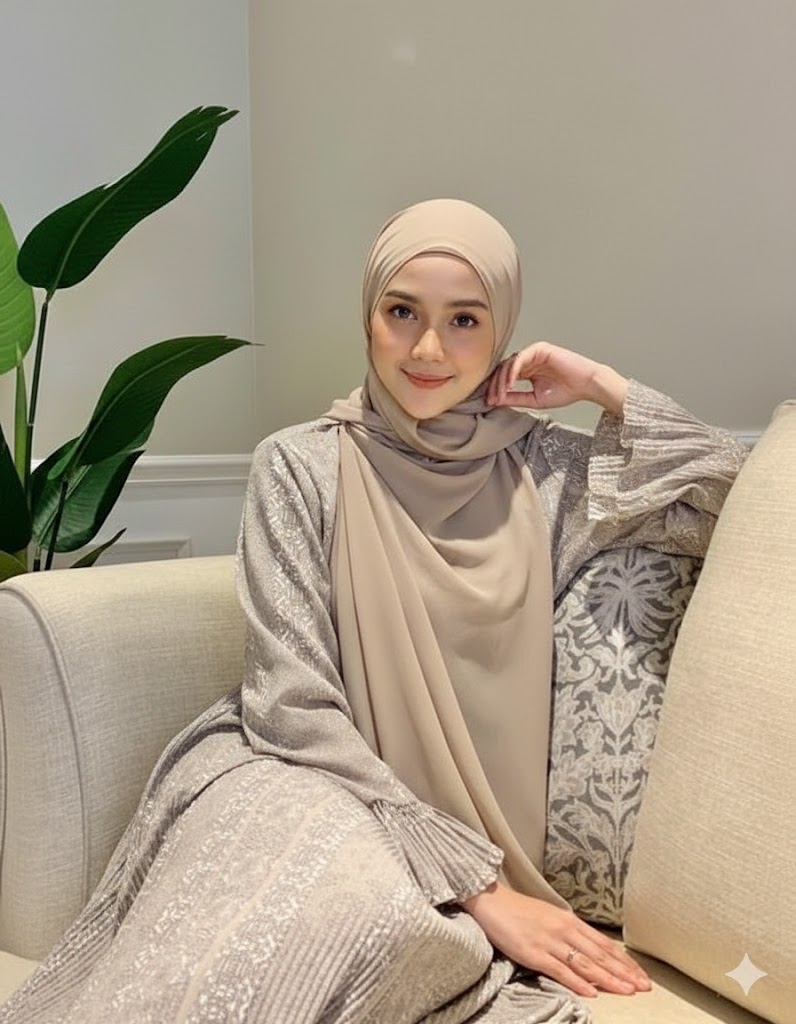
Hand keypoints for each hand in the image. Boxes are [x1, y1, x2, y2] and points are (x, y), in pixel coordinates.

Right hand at [462, 882, 651, 998]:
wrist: (491, 901)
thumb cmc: (518, 910)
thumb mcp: (549, 916)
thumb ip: (569, 932)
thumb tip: (589, 949)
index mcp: (569, 920)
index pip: (603, 944)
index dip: (624, 960)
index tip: (640, 974)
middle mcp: (563, 930)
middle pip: (599, 954)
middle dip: (623, 972)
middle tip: (643, 987)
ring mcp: (549, 941)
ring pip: (585, 963)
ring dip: (608, 979)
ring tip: (627, 991)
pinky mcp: (533, 953)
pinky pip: (559, 970)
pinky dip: (577, 982)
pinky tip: (591, 992)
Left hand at [485, 341, 627, 415]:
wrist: (586, 385)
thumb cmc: (566, 391)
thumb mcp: (534, 399)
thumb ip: (516, 397)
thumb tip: (496, 400)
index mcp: (527, 371)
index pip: (504, 377)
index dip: (495, 389)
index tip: (489, 403)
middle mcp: (528, 360)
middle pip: (503, 369)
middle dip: (495, 385)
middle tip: (491, 399)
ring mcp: (533, 353)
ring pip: (509, 364)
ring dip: (502, 380)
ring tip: (500, 394)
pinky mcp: (539, 349)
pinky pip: (520, 358)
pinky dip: (512, 371)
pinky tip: (509, 384)